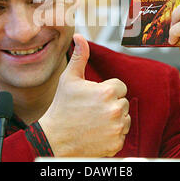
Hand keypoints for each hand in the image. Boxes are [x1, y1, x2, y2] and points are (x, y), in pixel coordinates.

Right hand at [39, 34, 130, 156]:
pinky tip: (97, 133)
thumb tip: (79, 37)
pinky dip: (112, 134)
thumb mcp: (69, 79)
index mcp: (107, 91)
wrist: (55, 139)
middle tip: (91, 110)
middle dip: (110, 104)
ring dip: (114, 119)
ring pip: (124, 118)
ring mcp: (117, 128)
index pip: (120, 86)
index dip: (106, 90)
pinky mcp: (117, 143)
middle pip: (123, 102)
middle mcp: (115, 110)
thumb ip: (79, 56)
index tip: (93, 97)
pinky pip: (122, 134)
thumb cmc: (62, 107)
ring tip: (94, 121)